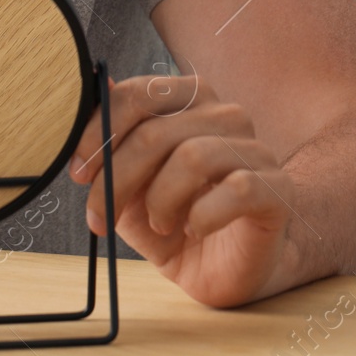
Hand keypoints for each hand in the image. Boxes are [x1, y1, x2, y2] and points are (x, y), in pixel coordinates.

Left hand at [68, 75, 295, 307]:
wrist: (222, 270)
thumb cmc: (172, 221)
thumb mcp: (126, 185)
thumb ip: (112, 140)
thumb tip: (98, 86)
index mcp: (188, 101)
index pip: (138, 94)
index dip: (100, 132)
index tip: (78, 173)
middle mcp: (225, 115)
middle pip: (156, 132)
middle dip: (117, 178)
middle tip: (99, 215)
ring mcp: (256, 149)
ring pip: (193, 158)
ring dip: (160, 201)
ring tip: (160, 224)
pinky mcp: (277, 188)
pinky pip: (236, 189)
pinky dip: (202, 216)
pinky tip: (194, 230)